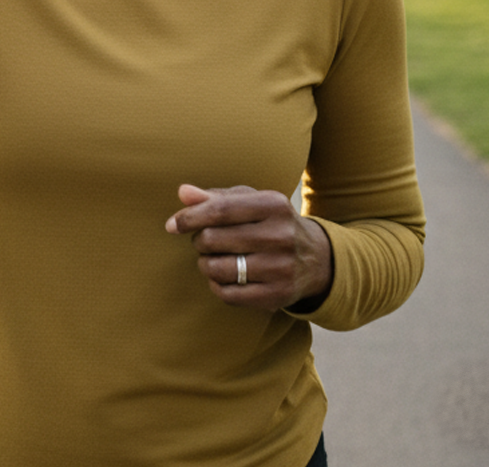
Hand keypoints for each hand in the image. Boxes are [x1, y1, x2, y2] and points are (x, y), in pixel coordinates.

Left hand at [165, 184, 333, 311]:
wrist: (316, 258)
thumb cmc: (271, 222)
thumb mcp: (251, 202)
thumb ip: (215, 197)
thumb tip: (183, 192)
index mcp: (273, 204)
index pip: (220, 210)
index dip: (190, 218)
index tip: (172, 225)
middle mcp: (280, 235)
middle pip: (214, 239)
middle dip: (200, 240)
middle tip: (205, 240)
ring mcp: (280, 267)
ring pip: (218, 269)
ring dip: (205, 264)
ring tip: (212, 258)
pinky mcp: (277, 295)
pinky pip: (229, 294)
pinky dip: (216, 285)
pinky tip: (221, 277)